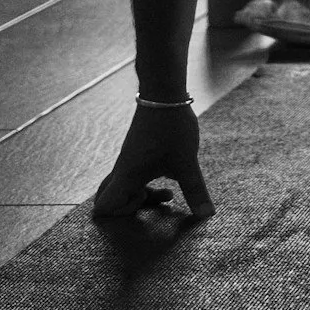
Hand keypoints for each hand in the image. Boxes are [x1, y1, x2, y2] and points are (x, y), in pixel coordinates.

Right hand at [90, 101, 213, 218]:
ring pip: (126, 187)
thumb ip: (195, 191)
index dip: (119, 215)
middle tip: (155, 202)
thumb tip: (207, 215)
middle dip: (131, 208)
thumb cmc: (172, 128)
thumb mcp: (186, 163)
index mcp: (127, 177)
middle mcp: (122, 170)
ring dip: (144, 194)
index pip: (102, 207)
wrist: (164, 94)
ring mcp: (129, 160)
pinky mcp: (137, 152)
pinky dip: (148, 182)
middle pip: (111, 199)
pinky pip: (134, 175)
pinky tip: (171, 174)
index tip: (144, 204)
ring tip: (170, 194)